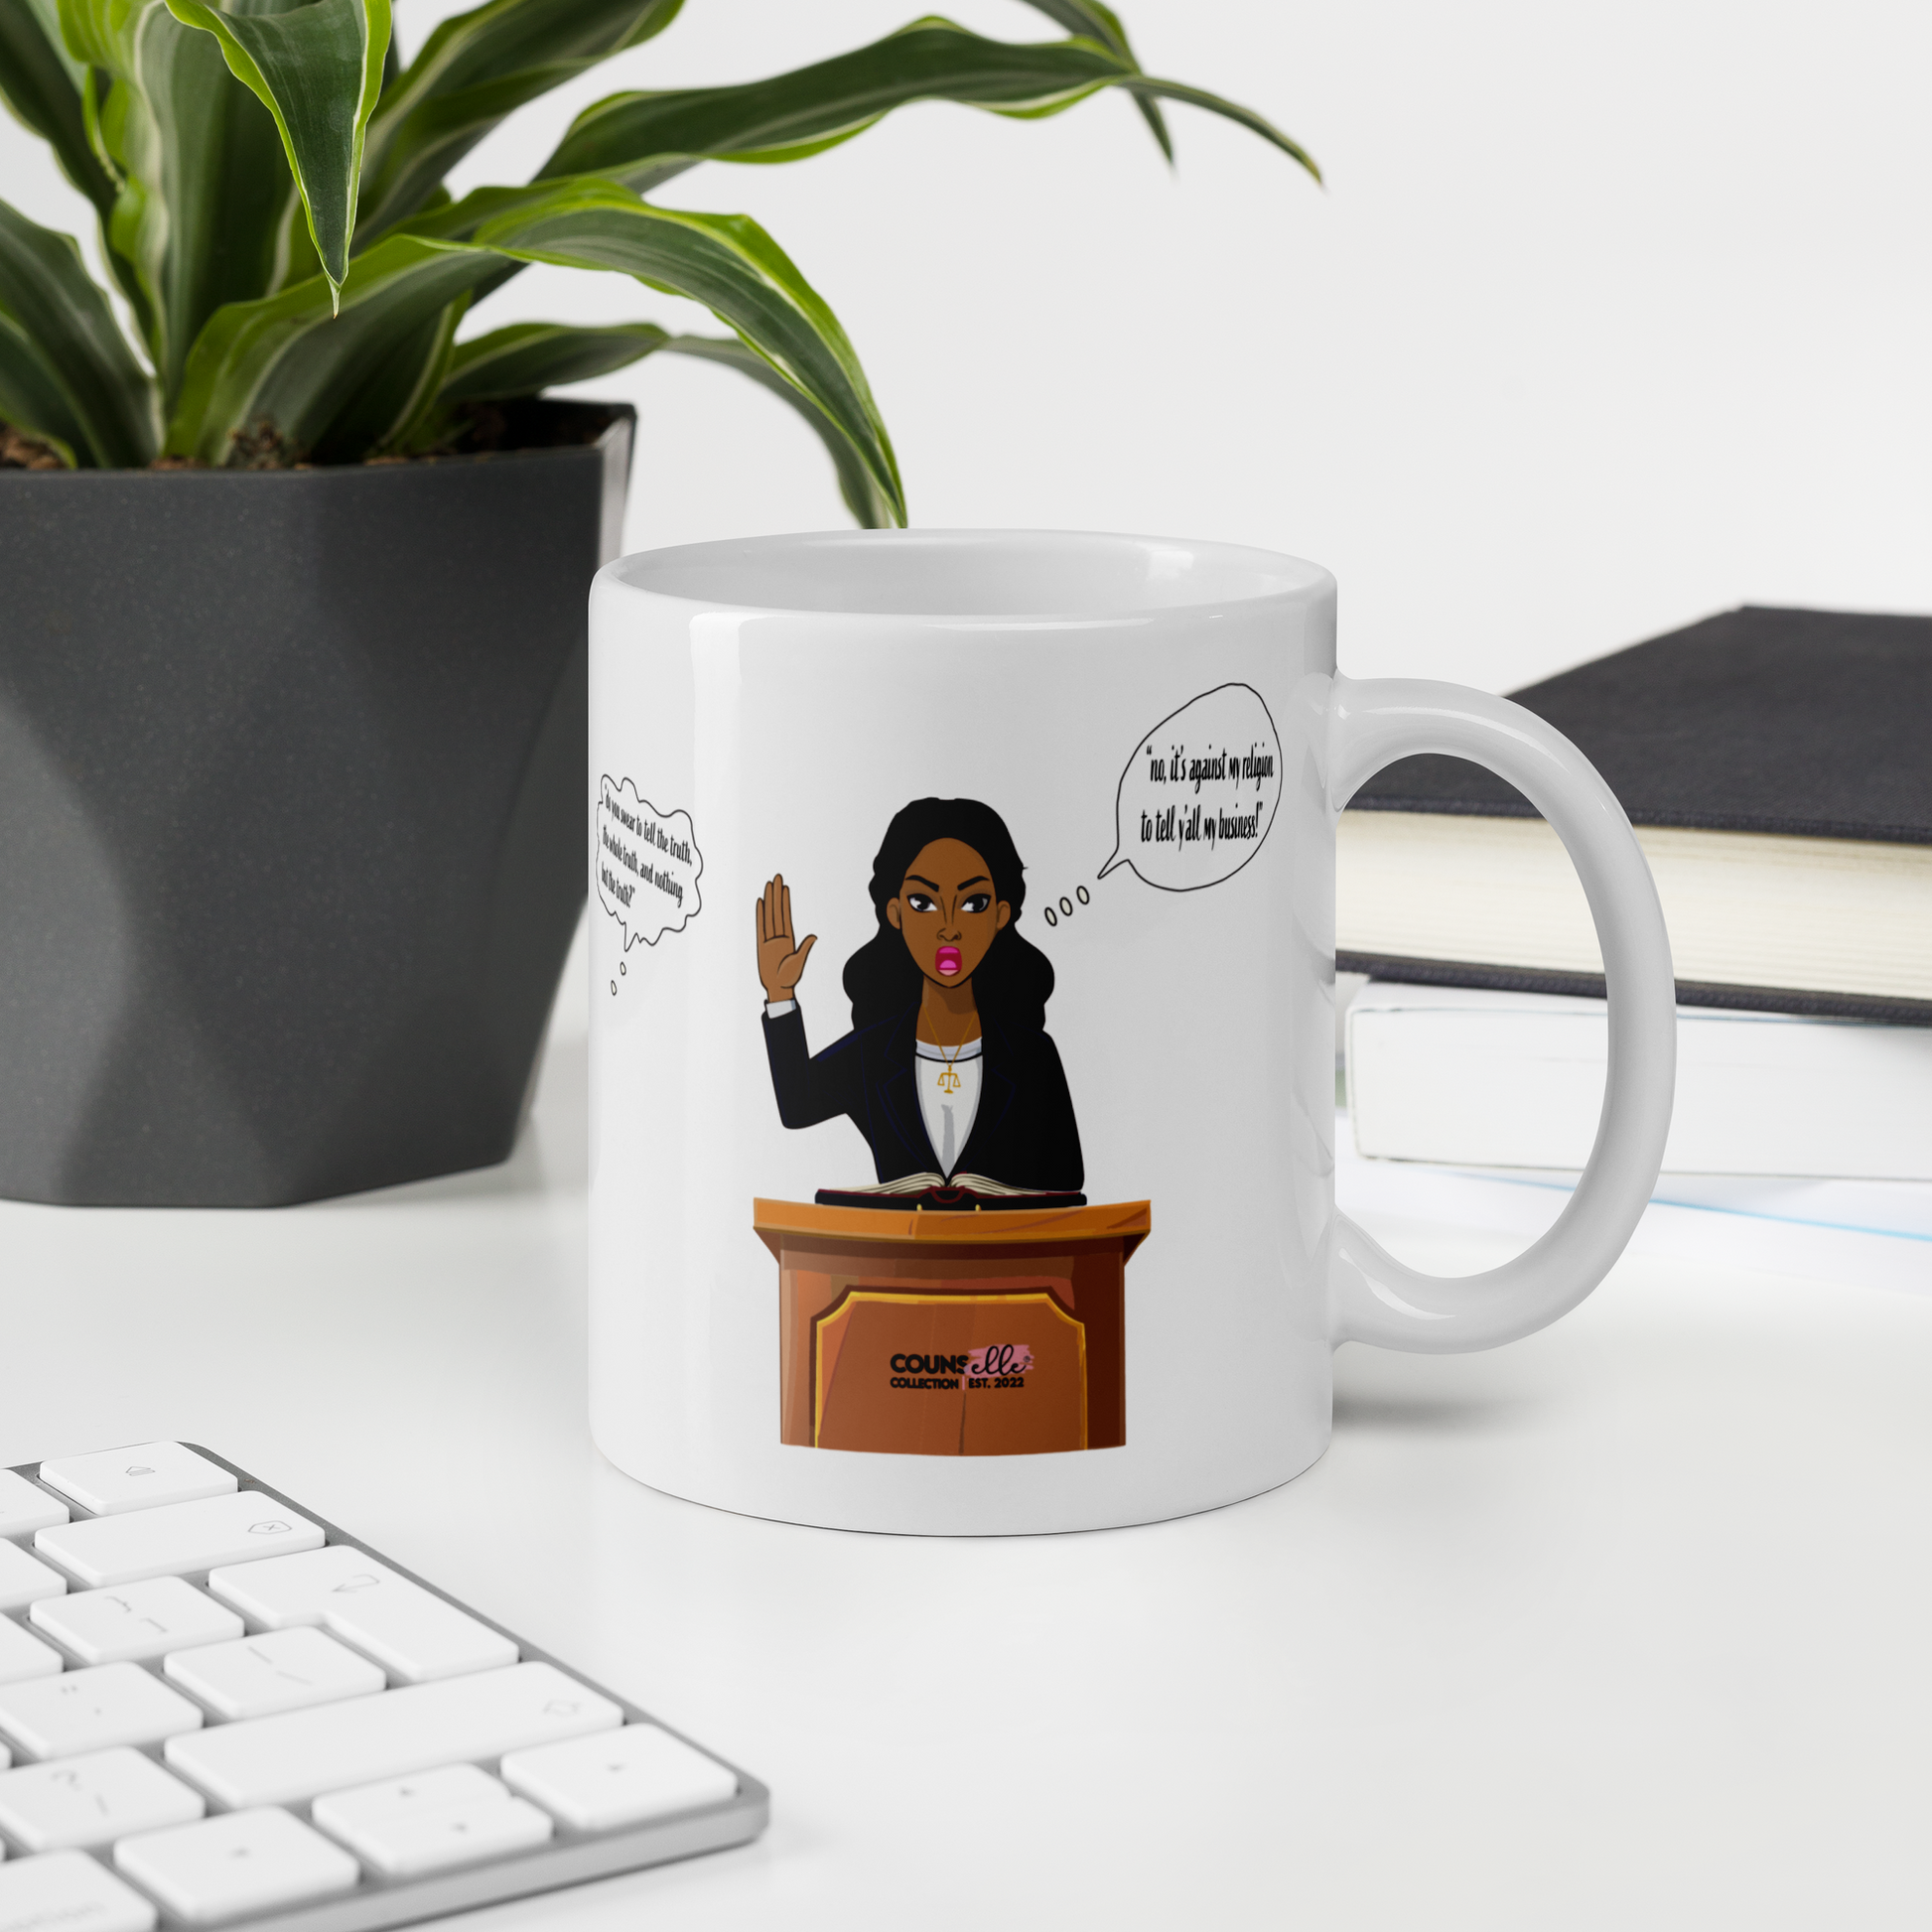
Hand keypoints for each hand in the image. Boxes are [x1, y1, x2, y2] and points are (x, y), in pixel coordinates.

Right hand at [756, 873, 816, 1002]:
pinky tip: (760, 902)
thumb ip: (805, 947)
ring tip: (768, 885)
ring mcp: (769, 939)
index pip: (785, 914)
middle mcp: (778, 935)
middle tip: (777, 877)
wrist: (778, 988)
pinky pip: (759, 927)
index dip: (785, 900)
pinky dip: (759, 915)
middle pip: (776, 910)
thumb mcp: (799, 961)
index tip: (784, 887)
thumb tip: (814, 936)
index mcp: (788, 938)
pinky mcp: (761, 945)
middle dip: (777, 893)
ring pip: (768, 915)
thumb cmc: (789, 978)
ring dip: (768, 900)